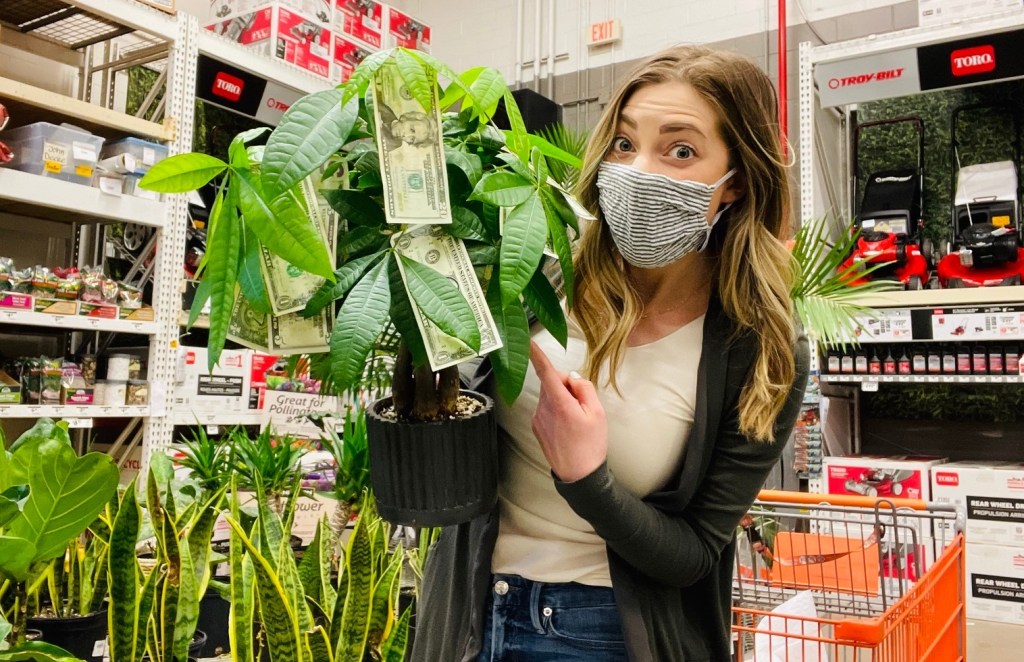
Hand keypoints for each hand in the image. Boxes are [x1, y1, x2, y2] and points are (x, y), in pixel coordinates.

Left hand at [529, 341, 607, 482]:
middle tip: (582, 403)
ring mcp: (538, 418)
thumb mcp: (597, 413)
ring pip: (549, 394)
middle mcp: (544, 408)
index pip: (546, 372)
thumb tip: (572, 377)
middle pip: (552, 382)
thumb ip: (584, 388)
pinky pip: (546, 407)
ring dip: (561, 398)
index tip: (526, 340)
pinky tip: (568, 426)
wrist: (579, 475)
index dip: (536, 354)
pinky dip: (556, 409)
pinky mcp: (536, 426)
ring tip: (575, 419)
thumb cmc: (591, 445)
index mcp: (560, 403)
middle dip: (566, 384)